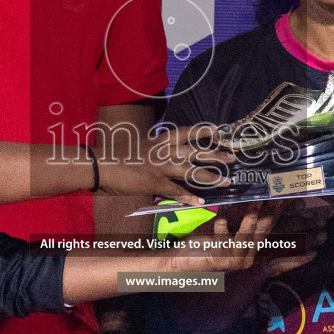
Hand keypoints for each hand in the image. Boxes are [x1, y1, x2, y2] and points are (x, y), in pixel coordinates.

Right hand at [96, 125, 232, 202]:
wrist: (101, 164)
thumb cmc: (118, 157)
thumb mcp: (140, 147)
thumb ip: (155, 151)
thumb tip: (167, 156)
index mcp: (159, 141)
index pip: (185, 133)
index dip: (202, 132)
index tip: (218, 131)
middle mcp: (163, 151)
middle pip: (194, 151)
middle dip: (215, 154)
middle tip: (232, 157)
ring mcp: (159, 166)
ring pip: (190, 170)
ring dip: (210, 176)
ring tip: (226, 180)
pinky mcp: (153, 182)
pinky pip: (174, 190)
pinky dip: (187, 196)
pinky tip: (200, 202)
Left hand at [165, 203, 283, 273]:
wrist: (182, 263)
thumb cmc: (202, 243)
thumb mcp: (223, 225)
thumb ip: (237, 214)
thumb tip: (252, 194)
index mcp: (250, 247)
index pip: (268, 226)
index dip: (276, 210)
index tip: (283, 195)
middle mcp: (247, 256)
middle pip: (262, 231)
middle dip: (269, 212)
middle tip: (274, 195)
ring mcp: (235, 260)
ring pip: (246, 236)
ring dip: (250, 218)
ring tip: (254, 203)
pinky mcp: (220, 260)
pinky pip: (222, 239)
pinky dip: (221, 226)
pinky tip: (221, 217)